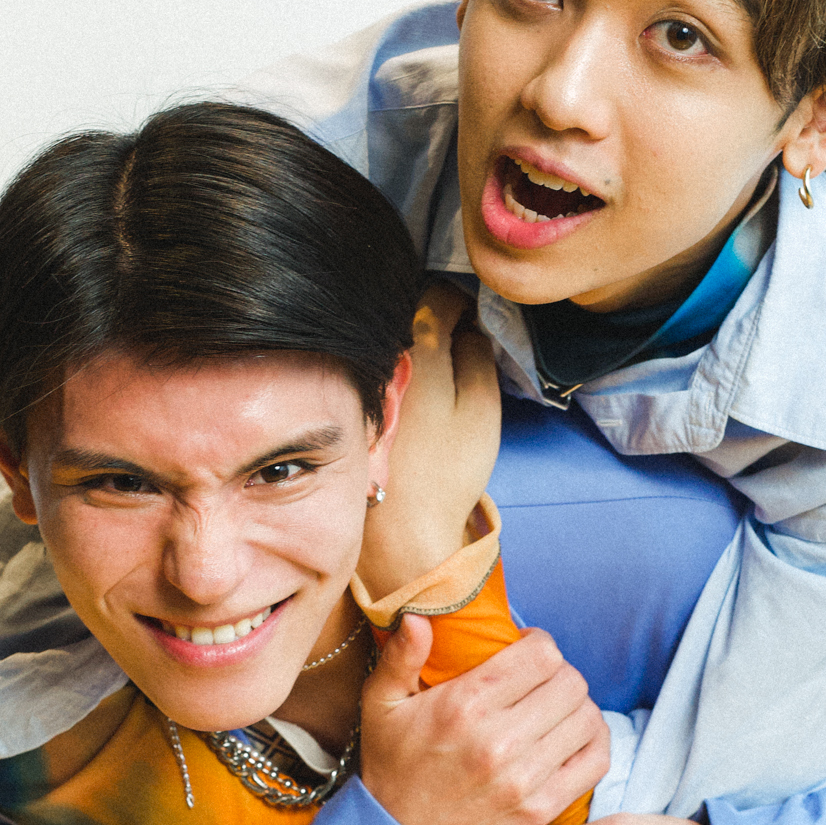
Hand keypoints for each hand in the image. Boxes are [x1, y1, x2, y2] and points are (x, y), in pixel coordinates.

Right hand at [361, 616, 609, 824]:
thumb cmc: (390, 768)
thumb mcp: (380, 706)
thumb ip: (399, 657)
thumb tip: (418, 617)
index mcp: (465, 705)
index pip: (542, 655)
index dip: (539, 644)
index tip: (526, 652)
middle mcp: (501, 740)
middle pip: (571, 682)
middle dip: (560, 674)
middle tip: (541, 682)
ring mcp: (525, 778)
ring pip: (587, 718)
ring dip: (577, 707)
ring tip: (556, 709)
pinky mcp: (540, 809)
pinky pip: (595, 761)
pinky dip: (593, 743)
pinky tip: (572, 738)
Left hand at [362, 283, 500, 593]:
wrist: (400, 529)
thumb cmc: (446, 472)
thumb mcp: (481, 408)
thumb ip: (478, 353)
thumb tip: (468, 325)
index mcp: (416, 347)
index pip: (440, 295)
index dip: (463, 302)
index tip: (472, 318)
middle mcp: (377, 353)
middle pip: (408, 310)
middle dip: (433, 317)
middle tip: (455, 339)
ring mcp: (357, 378)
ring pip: (386, 338)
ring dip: (408, 341)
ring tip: (429, 368)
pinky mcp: (345, 402)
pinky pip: (369, 364)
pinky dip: (388, 365)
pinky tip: (403, 393)